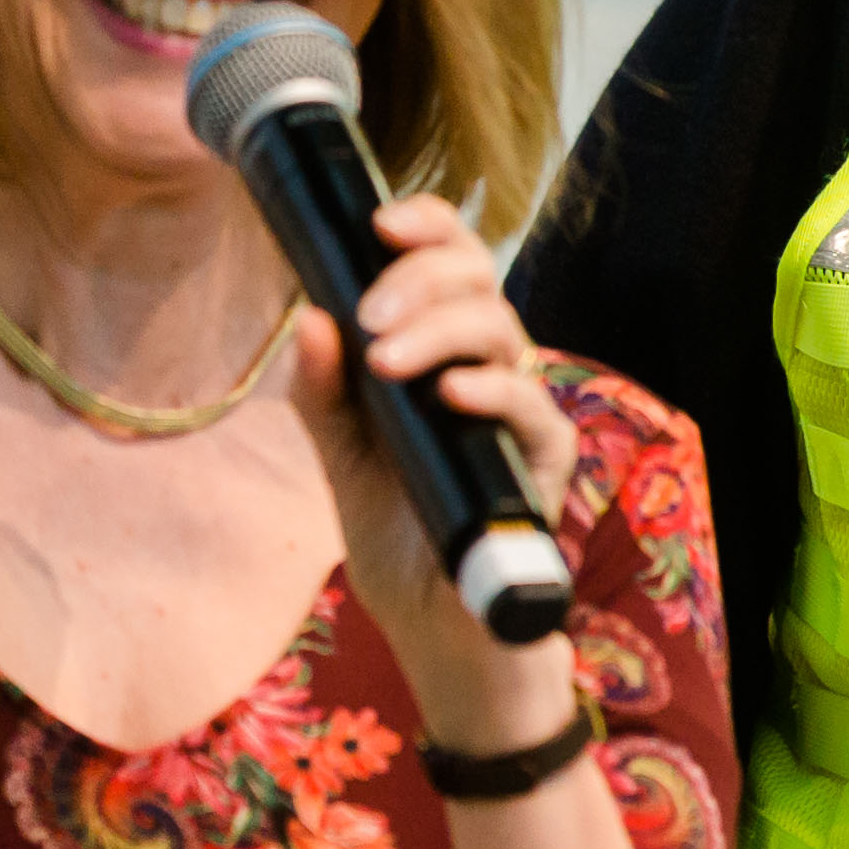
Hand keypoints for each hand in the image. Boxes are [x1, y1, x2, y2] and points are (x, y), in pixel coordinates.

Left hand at [290, 193, 581, 747]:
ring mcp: (520, 415)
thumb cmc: (396, 531)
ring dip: (440, 329)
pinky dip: (492, 392)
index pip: (450, 262)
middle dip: (421, 278)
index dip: (426, 226)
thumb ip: (322, 392)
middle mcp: (488, 370)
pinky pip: (534, 412)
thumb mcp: (341, 455)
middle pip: (479, 281)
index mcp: (442, 351)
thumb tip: (305, 317)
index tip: (379, 221)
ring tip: (383, 355)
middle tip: (369, 312)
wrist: (433, 626)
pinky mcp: (543, 466)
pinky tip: (450, 392)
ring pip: (503, 332)